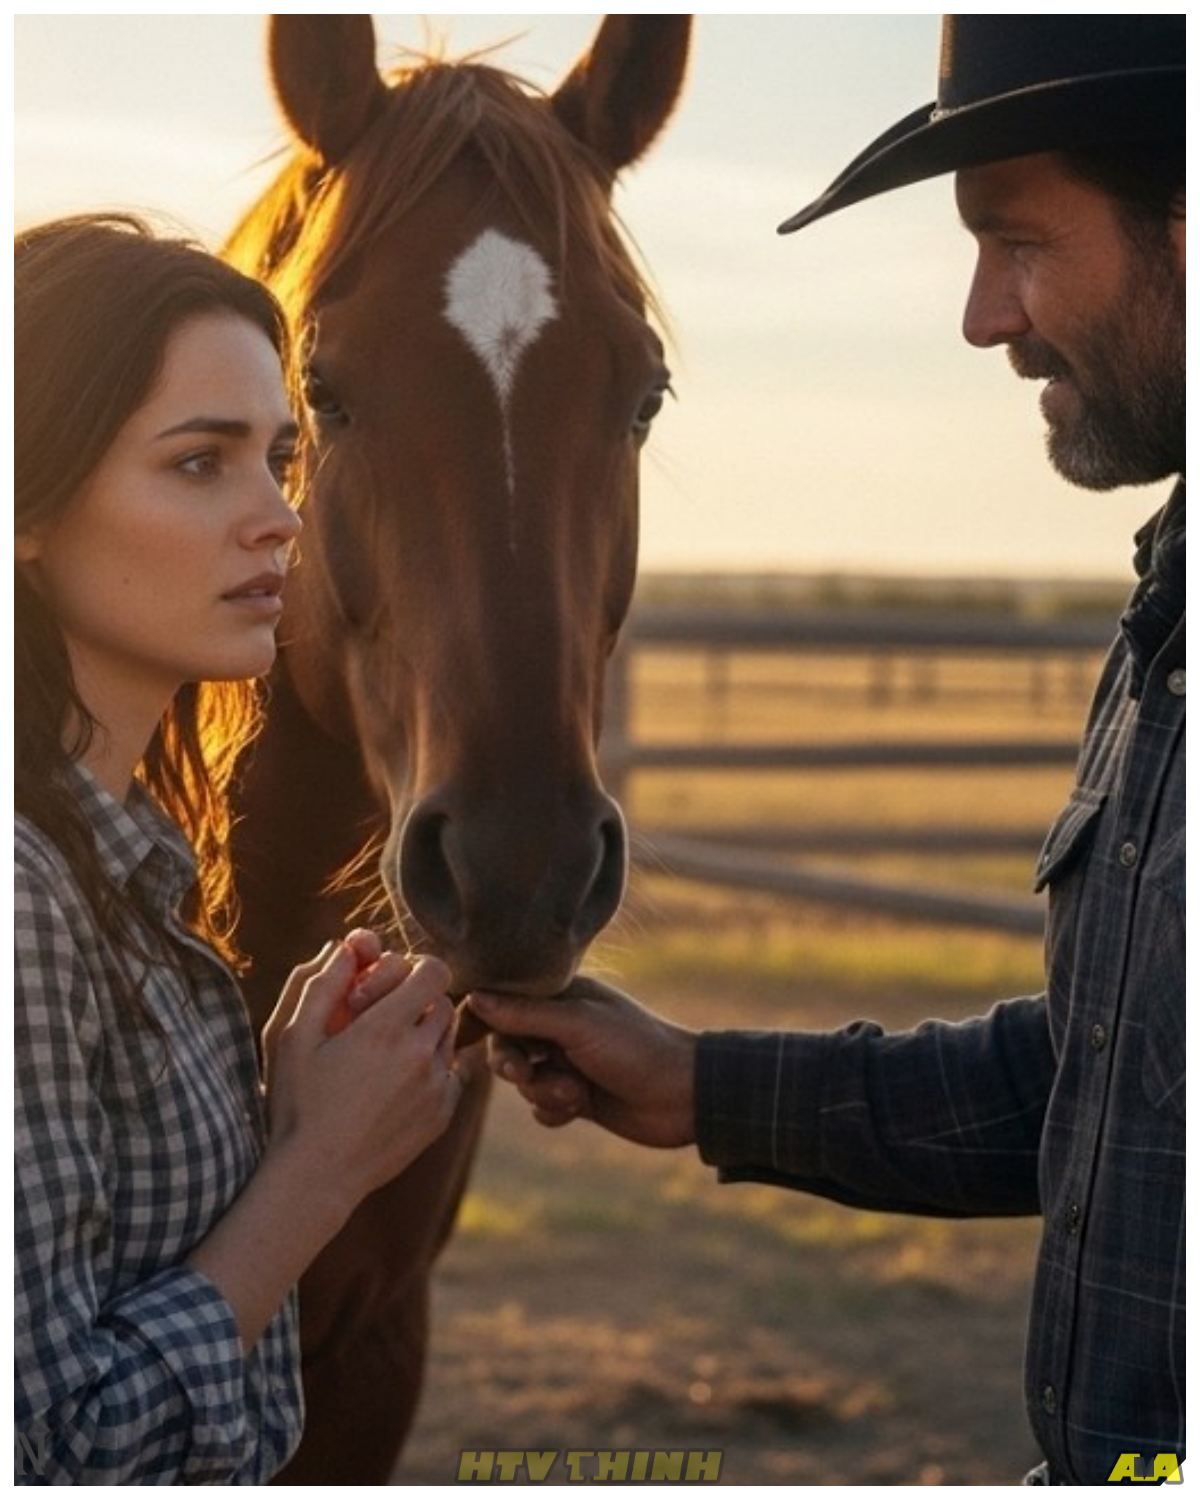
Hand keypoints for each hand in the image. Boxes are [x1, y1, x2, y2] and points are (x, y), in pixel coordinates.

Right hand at [263, 937, 461, 1217]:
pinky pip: (451, 1073)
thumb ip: (322, 984)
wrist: (315, 1176)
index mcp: (384, 1029)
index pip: (434, 971)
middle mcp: (419, 1054)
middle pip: (443, 1001)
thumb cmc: (297, 1103)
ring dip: (425, 1034)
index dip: (415, 969)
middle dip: (417, 1001)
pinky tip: (396, 1085)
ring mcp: (435, 1087)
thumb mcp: (294, 1037)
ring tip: (386, 1054)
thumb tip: (347, 946)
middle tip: (383, 1018)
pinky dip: (432, 1070)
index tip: (392, 982)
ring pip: (448, 1036)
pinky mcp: (442, 1115)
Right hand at [467, 977, 697, 1148]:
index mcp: (562, 996)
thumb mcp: (577, 1024)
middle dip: (512, 1061)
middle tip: (523, 1071)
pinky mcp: (577, 1096)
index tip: (464, 1036)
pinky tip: (580, 1108)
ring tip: (574, 1093)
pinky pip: (541, 1107)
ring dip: (543, 1090)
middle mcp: (561, 1026)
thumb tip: (474, 996)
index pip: (507, 1000)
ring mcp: (569, 1062)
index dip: (483, 1016)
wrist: (684, 1095)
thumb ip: (525, 1013)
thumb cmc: (635, 1047)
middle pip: (508, 1042)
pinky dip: (554, 1110)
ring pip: (525, 1080)